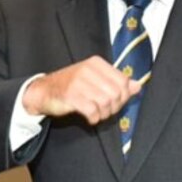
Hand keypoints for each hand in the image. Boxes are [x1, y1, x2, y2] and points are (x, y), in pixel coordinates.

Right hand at [22, 56, 140, 124]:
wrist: (43, 91)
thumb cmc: (71, 86)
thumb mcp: (95, 80)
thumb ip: (116, 82)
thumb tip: (137, 86)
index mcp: (96, 63)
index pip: (123, 81)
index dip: (124, 96)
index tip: (115, 102)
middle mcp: (88, 69)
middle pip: (116, 93)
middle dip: (114, 107)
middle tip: (105, 111)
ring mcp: (78, 82)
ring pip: (106, 103)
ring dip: (104, 114)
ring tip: (97, 114)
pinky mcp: (70, 96)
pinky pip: (92, 111)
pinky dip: (94, 118)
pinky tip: (90, 118)